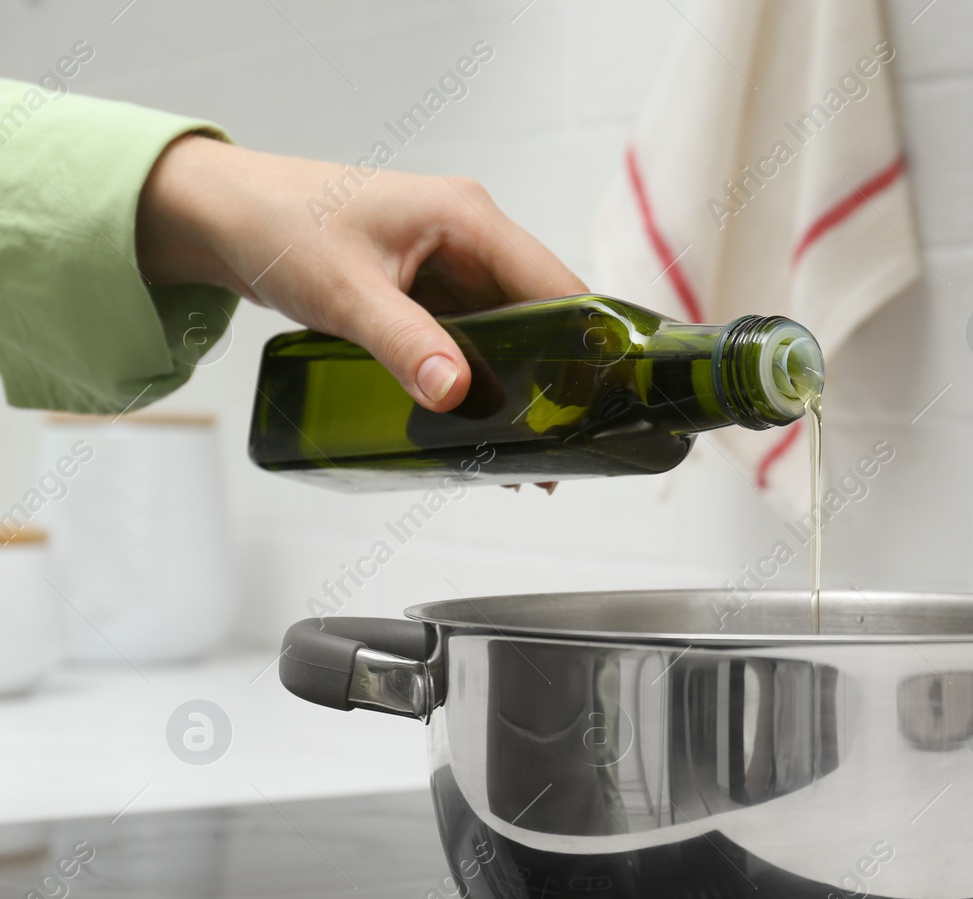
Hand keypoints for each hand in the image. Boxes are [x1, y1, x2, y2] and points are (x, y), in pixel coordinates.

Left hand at [134, 134, 585, 411]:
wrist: (221, 215)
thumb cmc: (277, 227)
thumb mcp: (344, 293)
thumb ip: (404, 344)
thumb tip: (455, 393)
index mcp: (468, 218)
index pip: (557, 285)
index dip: (585, 344)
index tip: (595, 404)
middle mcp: (472, 236)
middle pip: (543, 314)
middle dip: (553, 378)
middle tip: (557, 447)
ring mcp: (453, 263)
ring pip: (512, 331)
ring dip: (518, 384)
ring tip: (527, 452)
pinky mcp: (430, 288)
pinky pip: (475, 337)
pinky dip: (482, 377)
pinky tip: (482, 424)